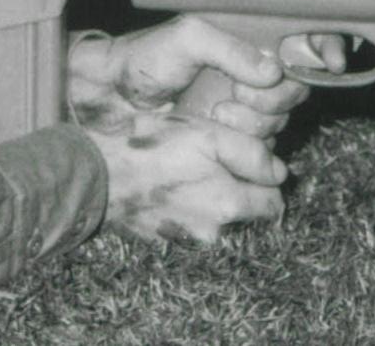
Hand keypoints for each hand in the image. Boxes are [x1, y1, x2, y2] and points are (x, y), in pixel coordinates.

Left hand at [69, 15, 306, 139]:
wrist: (114, 99)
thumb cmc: (147, 58)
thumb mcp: (188, 37)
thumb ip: (230, 49)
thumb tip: (271, 70)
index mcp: (249, 39)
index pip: (304, 39)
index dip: (327, 48)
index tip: (330, 62)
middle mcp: (254, 72)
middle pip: (297, 87)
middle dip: (274, 95)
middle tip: (237, 94)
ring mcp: (247, 106)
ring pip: (282, 117)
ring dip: (257, 119)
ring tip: (217, 114)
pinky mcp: (236, 137)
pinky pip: (264, 144)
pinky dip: (248, 140)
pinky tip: (218, 129)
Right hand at [87, 110, 286, 243]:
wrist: (95, 174)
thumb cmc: (152, 148)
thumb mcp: (209, 136)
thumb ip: (251, 154)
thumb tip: (279, 172)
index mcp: (229, 206)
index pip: (274, 204)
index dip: (267, 178)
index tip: (250, 159)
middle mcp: (212, 232)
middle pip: (244, 211)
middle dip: (238, 187)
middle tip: (214, 158)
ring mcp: (186, 239)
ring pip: (216, 215)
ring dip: (210, 195)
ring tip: (187, 167)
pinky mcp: (162, 238)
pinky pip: (188, 220)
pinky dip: (185, 204)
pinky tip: (168, 181)